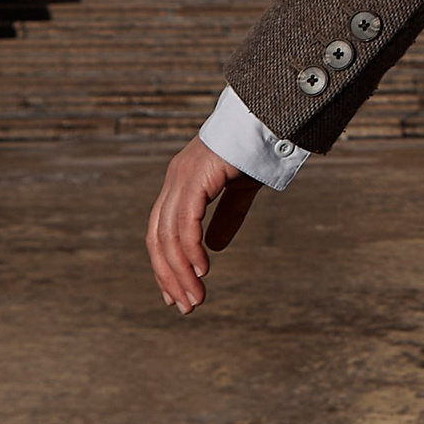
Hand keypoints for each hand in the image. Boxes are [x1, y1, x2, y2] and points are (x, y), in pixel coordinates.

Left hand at [145, 137, 259, 315]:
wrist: (267, 118)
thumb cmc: (256, 149)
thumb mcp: (239, 192)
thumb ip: (226, 218)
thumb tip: (213, 249)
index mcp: (180, 183)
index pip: (160, 233)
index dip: (165, 266)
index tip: (175, 295)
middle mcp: (174, 181)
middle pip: (157, 239)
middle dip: (169, 276)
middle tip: (184, 306)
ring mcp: (181, 178)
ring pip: (168, 236)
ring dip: (180, 272)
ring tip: (195, 298)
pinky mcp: (195, 178)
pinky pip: (185, 223)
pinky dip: (190, 250)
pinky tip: (202, 271)